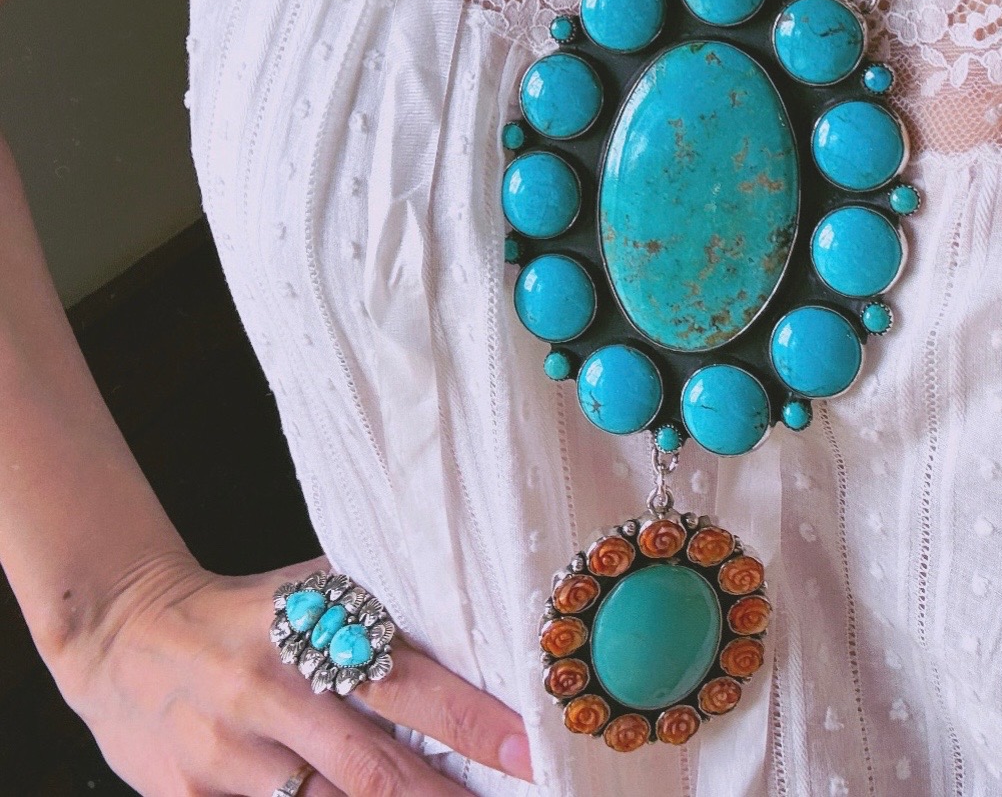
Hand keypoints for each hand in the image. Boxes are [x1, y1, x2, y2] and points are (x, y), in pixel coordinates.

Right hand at [52, 550, 533, 794]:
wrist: (119, 633)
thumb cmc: (236, 611)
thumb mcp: (301, 592)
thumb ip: (369, 608)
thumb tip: (463, 611)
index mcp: (303, 630)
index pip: (402, 680)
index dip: (468, 718)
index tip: (525, 746)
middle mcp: (269, 694)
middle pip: (374, 766)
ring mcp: (228, 758)